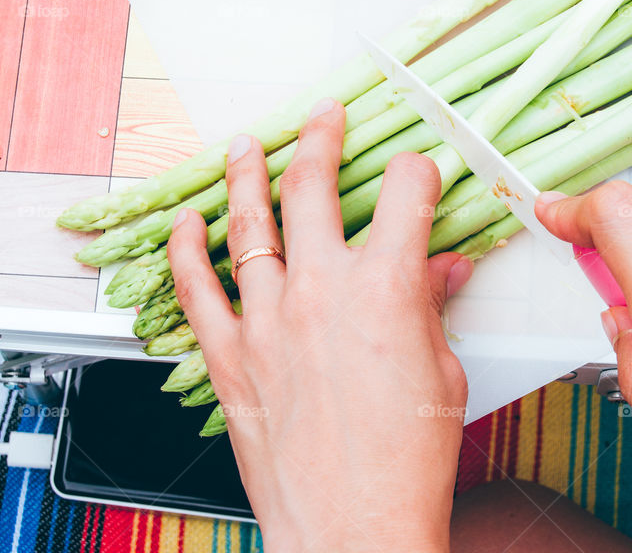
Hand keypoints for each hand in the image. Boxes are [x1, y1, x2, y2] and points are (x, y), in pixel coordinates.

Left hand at [168, 99, 472, 551]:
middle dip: (320, 140)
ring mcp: (268, 322)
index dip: (418, 173)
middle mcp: (322, 291)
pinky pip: (197, 291)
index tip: (418, 175)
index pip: (406, 192)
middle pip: (313, 188)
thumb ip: (433, 307)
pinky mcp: (231, 359)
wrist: (356, 528)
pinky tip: (187, 224)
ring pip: (249, 226)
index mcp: (386, 288)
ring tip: (245, 146)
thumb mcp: (440, 373)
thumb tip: (444, 269)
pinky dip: (186, 252)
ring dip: (246, 176)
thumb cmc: (407, 463)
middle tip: (322, 119)